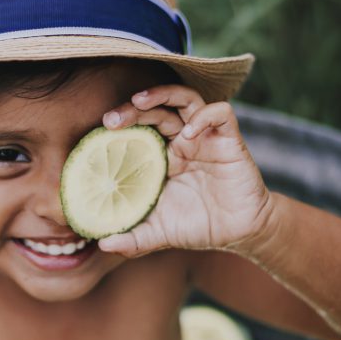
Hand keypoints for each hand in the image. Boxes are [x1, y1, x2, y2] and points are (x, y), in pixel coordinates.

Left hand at [97, 85, 271, 256]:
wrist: (240, 233)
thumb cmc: (197, 226)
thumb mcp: (158, 234)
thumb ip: (133, 239)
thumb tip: (104, 245)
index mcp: (162, 156)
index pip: (139, 127)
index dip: (121, 125)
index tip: (100, 132)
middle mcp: (182, 141)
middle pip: (157, 109)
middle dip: (133, 108)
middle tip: (111, 120)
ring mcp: (205, 138)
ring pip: (185, 99)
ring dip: (162, 94)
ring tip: (139, 101)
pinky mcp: (229, 141)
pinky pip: (220, 113)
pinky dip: (204, 116)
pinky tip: (188, 133)